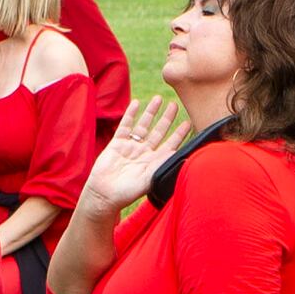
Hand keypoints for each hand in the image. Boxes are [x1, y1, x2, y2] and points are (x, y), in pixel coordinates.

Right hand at [79, 96, 190, 216]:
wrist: (105, 194)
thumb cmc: (129, 191)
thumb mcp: (151, 178)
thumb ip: (164, 164)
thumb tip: (182, 154)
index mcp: (155, 162)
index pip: (171, 144)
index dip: (180, 134)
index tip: (188, 122)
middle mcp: (144, 153)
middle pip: (158, 132)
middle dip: (167, 118)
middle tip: (175, 105)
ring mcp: (130, 147)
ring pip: (143, 126)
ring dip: (151, 112)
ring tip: (158, 99)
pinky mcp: (116, 144)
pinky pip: (125, 125)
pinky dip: (131, 114)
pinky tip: (137, 103)